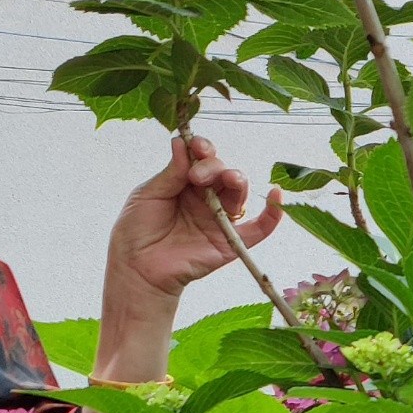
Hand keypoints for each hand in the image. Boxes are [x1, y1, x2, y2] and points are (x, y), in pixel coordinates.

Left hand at [106, 134, 283, 303]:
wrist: (136, 270)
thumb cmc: (136, 231)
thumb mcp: (148, 194)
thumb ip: (170, 172)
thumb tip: (183, 142)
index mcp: (185, 184)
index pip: (202, 159)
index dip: (203, 149)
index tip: (195, 147)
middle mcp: (205, 199)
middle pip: (222, 173)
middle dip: (214, 166)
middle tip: (196, 176)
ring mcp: (218, 220)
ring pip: (238, 193)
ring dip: (236, 179)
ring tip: (228, 179)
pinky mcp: (229, 243)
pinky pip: (258, 230)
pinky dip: (273, 215)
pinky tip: (276, 196)